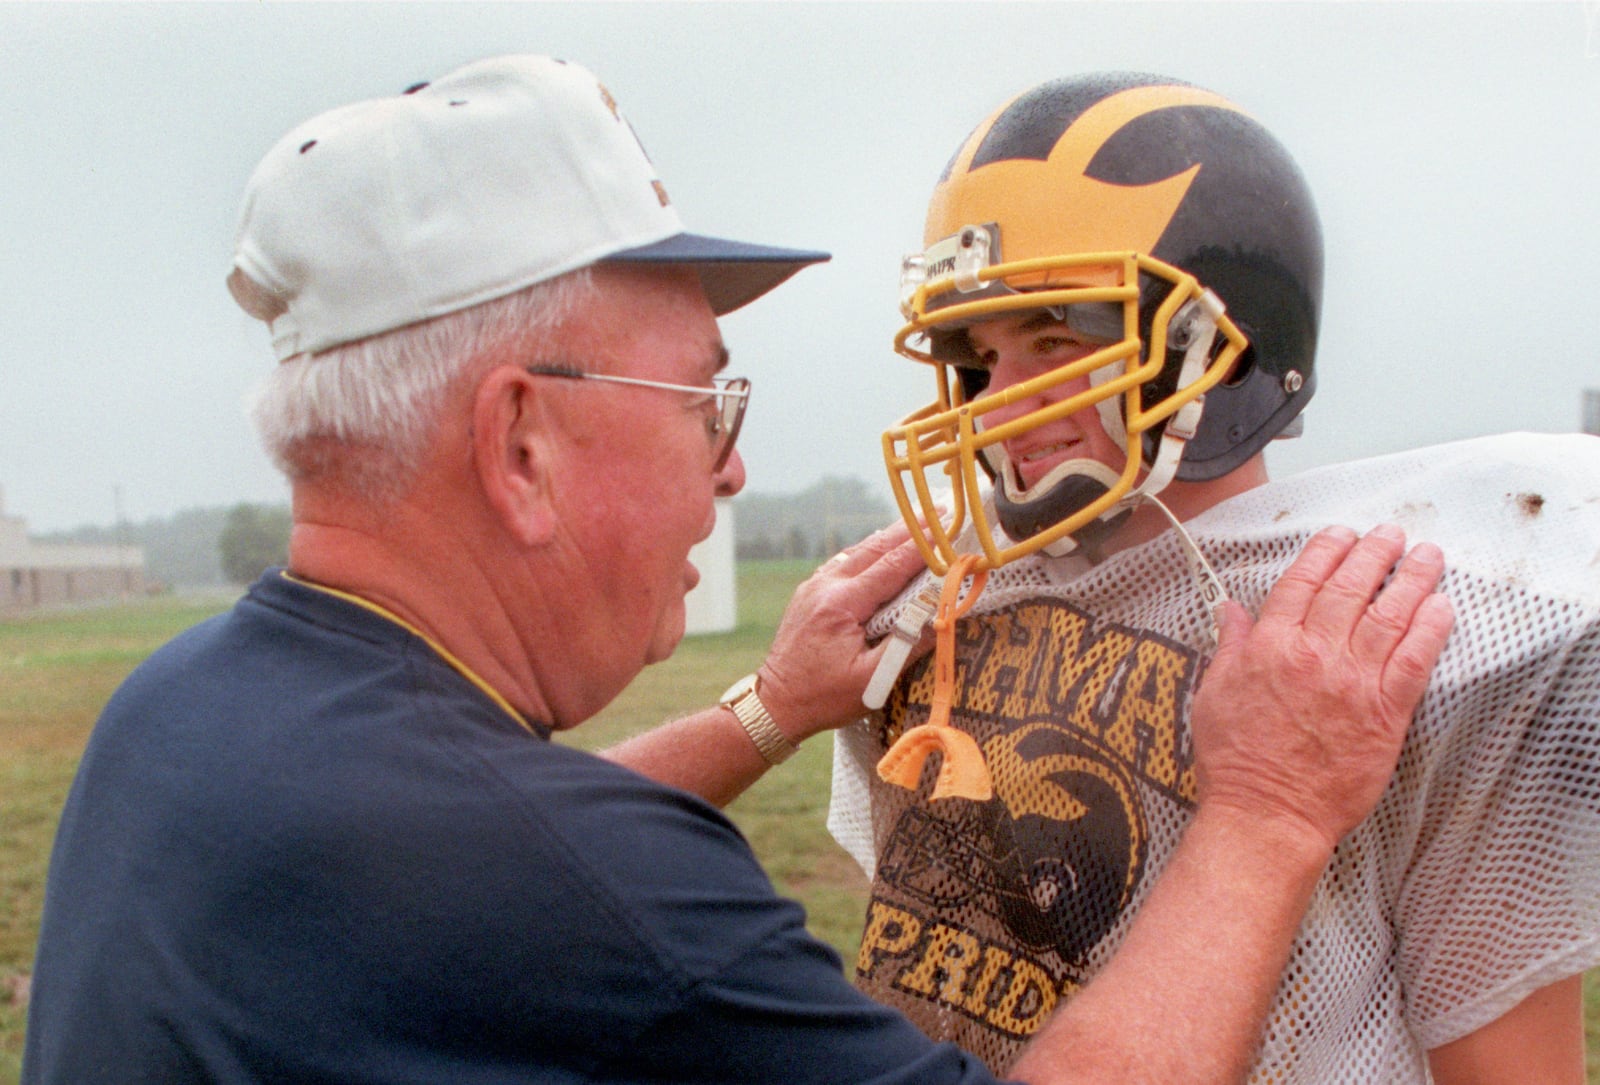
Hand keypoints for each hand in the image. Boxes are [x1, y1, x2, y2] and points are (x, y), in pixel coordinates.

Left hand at [757, 520, 929, 741]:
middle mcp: (825, 587)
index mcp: (841, 605)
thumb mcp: (872, 682)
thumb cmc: (824, 698)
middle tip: (941, 511)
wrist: (776, 704)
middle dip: (910, 529)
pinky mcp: (810, 594)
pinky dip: (869, 551)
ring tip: (920, 521)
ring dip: (890, 536)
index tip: (948, 527)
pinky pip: (845, 563)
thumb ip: (906, 647)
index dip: (923, 546)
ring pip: (858, 551)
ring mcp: (814, 587)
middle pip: (875, 548)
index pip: (892, 566)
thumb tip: (940, 618)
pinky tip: (882, 546)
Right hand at [1192, 524, 1453, 849]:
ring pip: (1388, 615)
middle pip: (1350, 588)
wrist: (1267, 813)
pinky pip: (1413, 660)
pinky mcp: (1384, 712)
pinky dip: (1430, 629)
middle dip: (1374, 553)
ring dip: (1411, 578)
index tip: (1341, 534)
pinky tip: (1441, 606)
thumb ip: (1231, 646)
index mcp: (1270, 646)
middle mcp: (1314, 654)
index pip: (1302, 581)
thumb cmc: (1236, 760)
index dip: (1325, 551)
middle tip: (1391, 533)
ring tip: (1426, 555)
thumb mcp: (1215, 692)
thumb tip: (1230, 609)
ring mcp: (1352, 681)